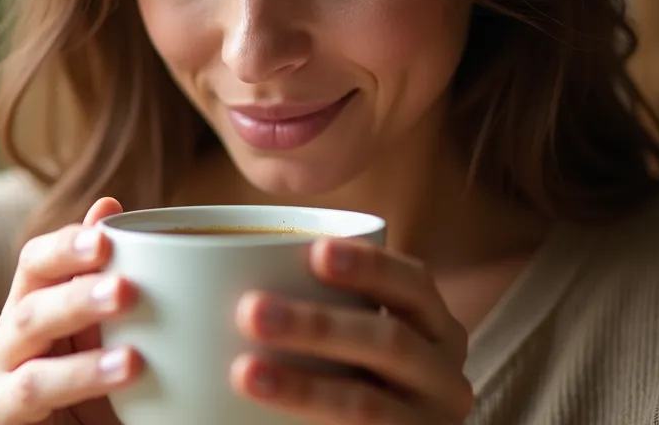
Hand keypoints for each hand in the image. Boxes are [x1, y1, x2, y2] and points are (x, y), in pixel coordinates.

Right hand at [0, 198, 141, 424]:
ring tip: (134, 357)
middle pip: (31, 304)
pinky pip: (33, 395)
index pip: (37, 261)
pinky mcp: (0, 416)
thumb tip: (109, 204)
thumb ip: (108, 271)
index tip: (108, 237)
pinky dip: (77, 383)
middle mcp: (5, 339)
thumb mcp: (112, 327)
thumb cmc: (101, 385)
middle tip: (126, 290)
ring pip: (31, 358)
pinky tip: (122, 377)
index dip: (67, 246)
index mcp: (31, 304)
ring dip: (82, 355)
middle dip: (78, 294)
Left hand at [231, 239, 472, 423]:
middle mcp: (445, 377)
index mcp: (434, 329)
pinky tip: (263, 422)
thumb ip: (315, 302)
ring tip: (243, 372)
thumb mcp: (354, 338)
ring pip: (366, 407)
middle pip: (390, 344)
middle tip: (250, 310)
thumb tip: (213, 263)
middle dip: (318, 326)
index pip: (412, 285)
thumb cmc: (351, 376)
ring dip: (302, 388)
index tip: (315, 251)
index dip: (370, 266)